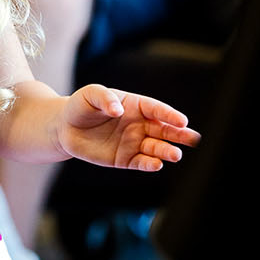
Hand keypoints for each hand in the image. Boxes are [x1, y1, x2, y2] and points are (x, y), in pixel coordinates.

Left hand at [55, 85, 200, 171]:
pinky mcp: (124, 159)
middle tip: (193, 139)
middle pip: (163, 130)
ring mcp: (133, 142)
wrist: (65, 128)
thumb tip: (118, 110)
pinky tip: (157, 165)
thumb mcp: (90, 95)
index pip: (156, 109)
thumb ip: (104, 98)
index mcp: (135, 105)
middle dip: (178, 134)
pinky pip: (140, 162)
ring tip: (176, 155)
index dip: (169, 115)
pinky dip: (149, 164)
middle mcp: (138, 124)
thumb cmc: (81, 106)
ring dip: (166, 151)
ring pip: (155, 147)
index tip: (182, 120)